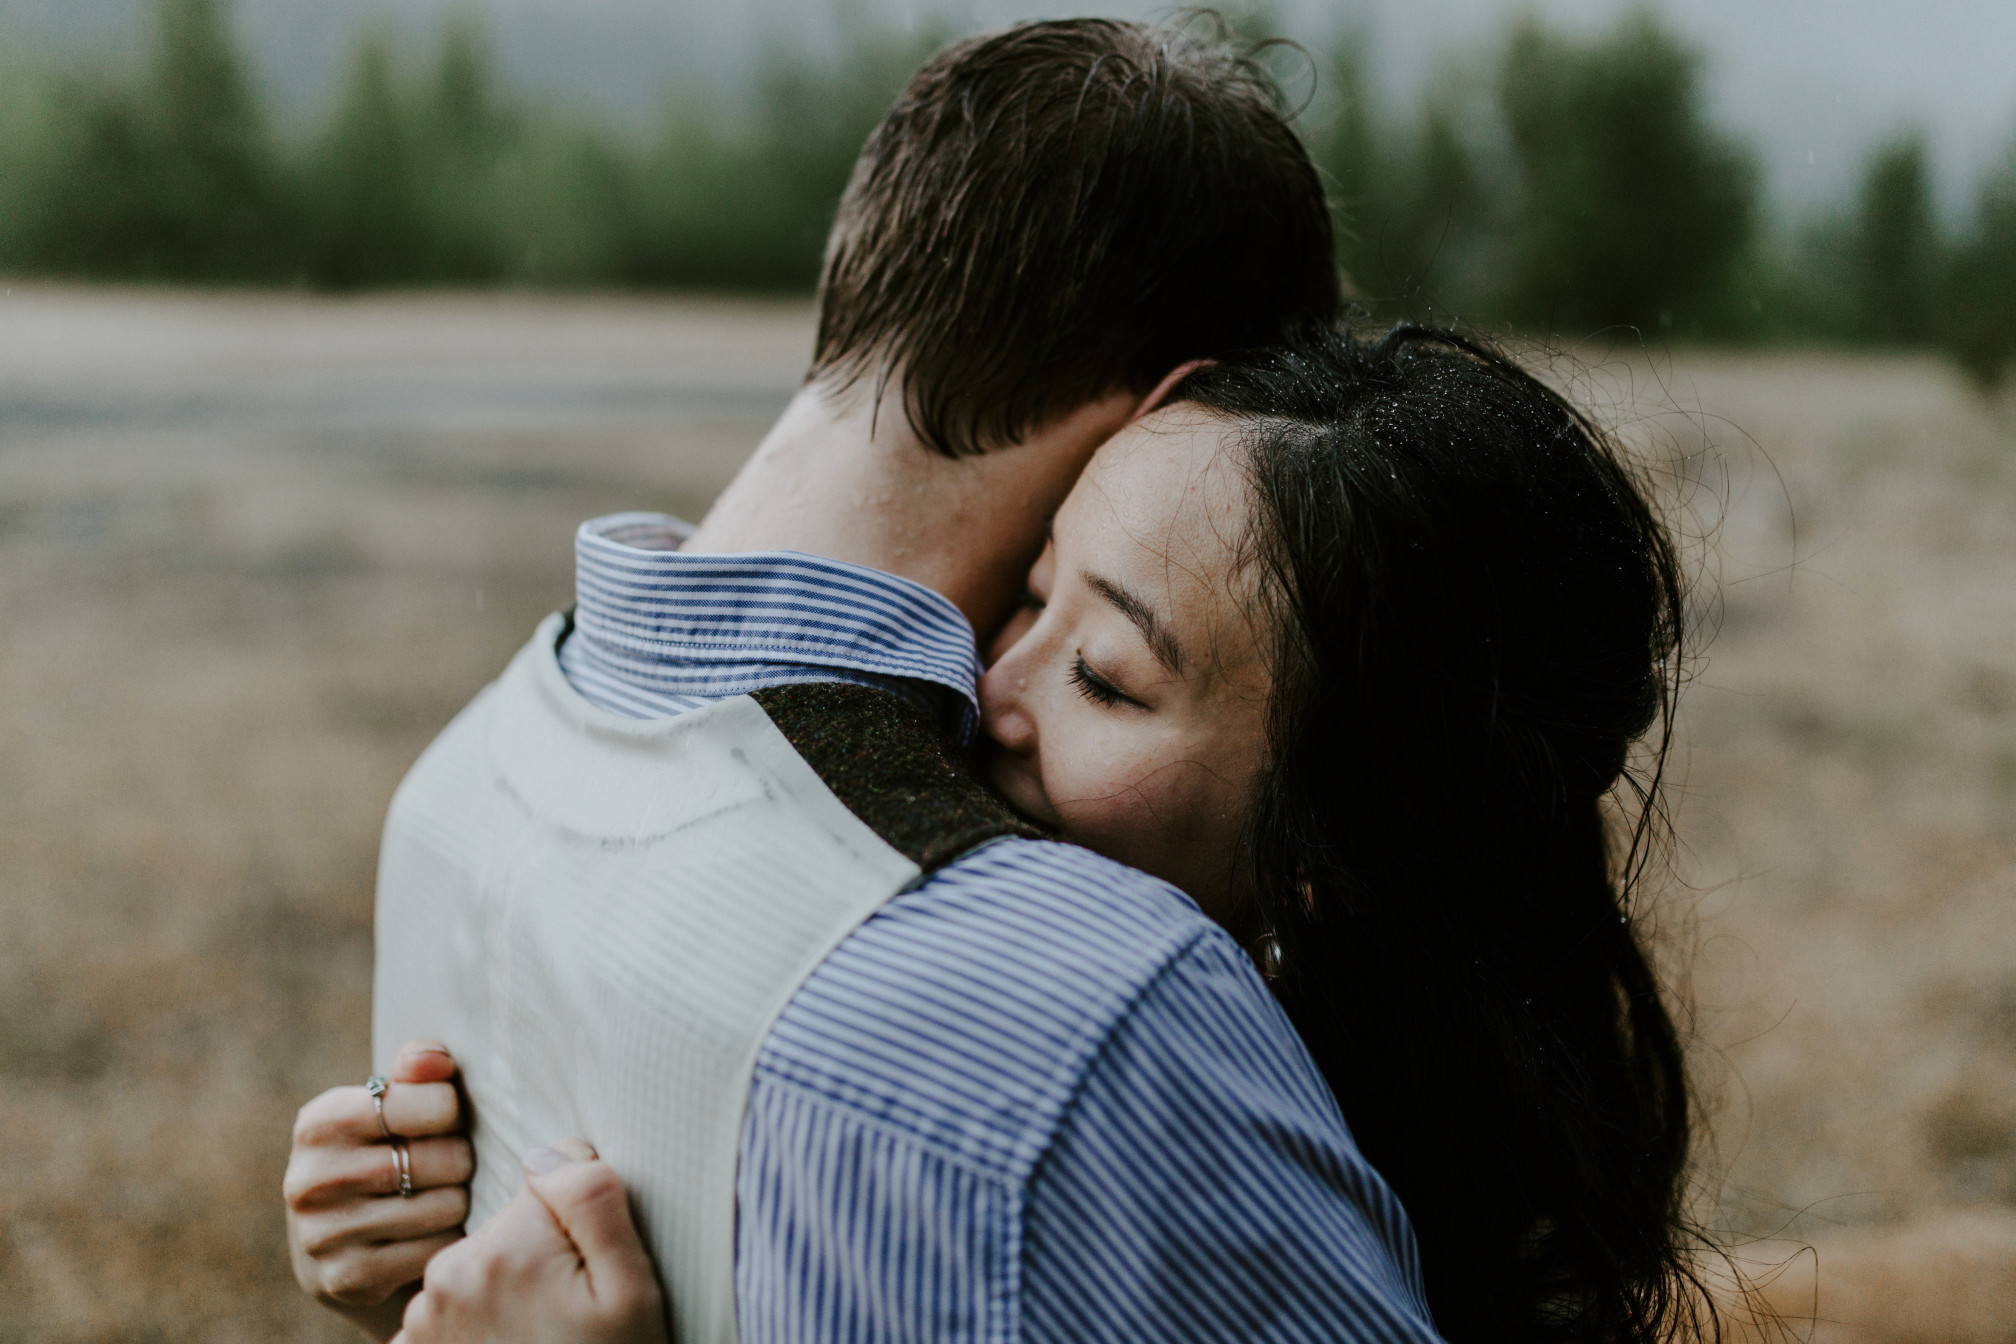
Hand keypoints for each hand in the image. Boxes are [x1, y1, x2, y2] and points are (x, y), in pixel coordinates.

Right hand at [286, 1040, 473, 1339]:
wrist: (341, 1244)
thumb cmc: (381, 1154)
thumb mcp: (389, 1105)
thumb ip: (415, 1071)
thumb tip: (434, 1061)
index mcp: (320, 1122)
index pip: (434, 1103)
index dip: (453, 1112)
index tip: (441, 1121)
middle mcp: (311, 1178)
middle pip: (446, 1158)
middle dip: (460, 1161)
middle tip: (445, 1166)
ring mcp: (323, 1234)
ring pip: (446, 1206)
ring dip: (458, 1203)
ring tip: (438, 1197)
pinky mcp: (346, 1279)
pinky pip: (435, 1253)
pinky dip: (445, 1243)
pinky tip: (428, 1235)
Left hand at [394, 1139, 666, 1343]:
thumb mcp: (632, 1289)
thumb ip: (592, 1201)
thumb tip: (548, 1147)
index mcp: (506, 1248)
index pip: (544, 1183)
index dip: (576, 1222)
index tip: (589, 1271)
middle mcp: (449, 1274)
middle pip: (507, 1229)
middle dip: (538, 1259)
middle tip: (570, 1314)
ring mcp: (424, 1317)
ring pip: (478, 1270)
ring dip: (506, 1294)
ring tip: (542, 1339)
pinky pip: (452, 1311)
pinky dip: (477, 1328)